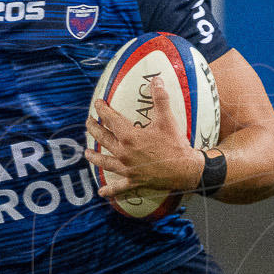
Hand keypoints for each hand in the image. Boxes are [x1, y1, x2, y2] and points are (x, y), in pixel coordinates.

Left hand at [87, 74, 204, 197]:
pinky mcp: (133, 182)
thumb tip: (156, 80)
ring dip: (95, 157)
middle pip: (103, 139)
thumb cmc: (175, 145)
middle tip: (88, 123)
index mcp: (129, 137)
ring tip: (87, 153)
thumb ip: (160, 99)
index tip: (97, 104)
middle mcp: (124, 153)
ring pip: (105, 162)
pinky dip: (109, 190)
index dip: (102, 110)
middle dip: (93, 129)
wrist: (185, 170)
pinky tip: (101, 192)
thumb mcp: (167, 120)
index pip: (111, 120)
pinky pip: (118, 187)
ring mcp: (127, 169)